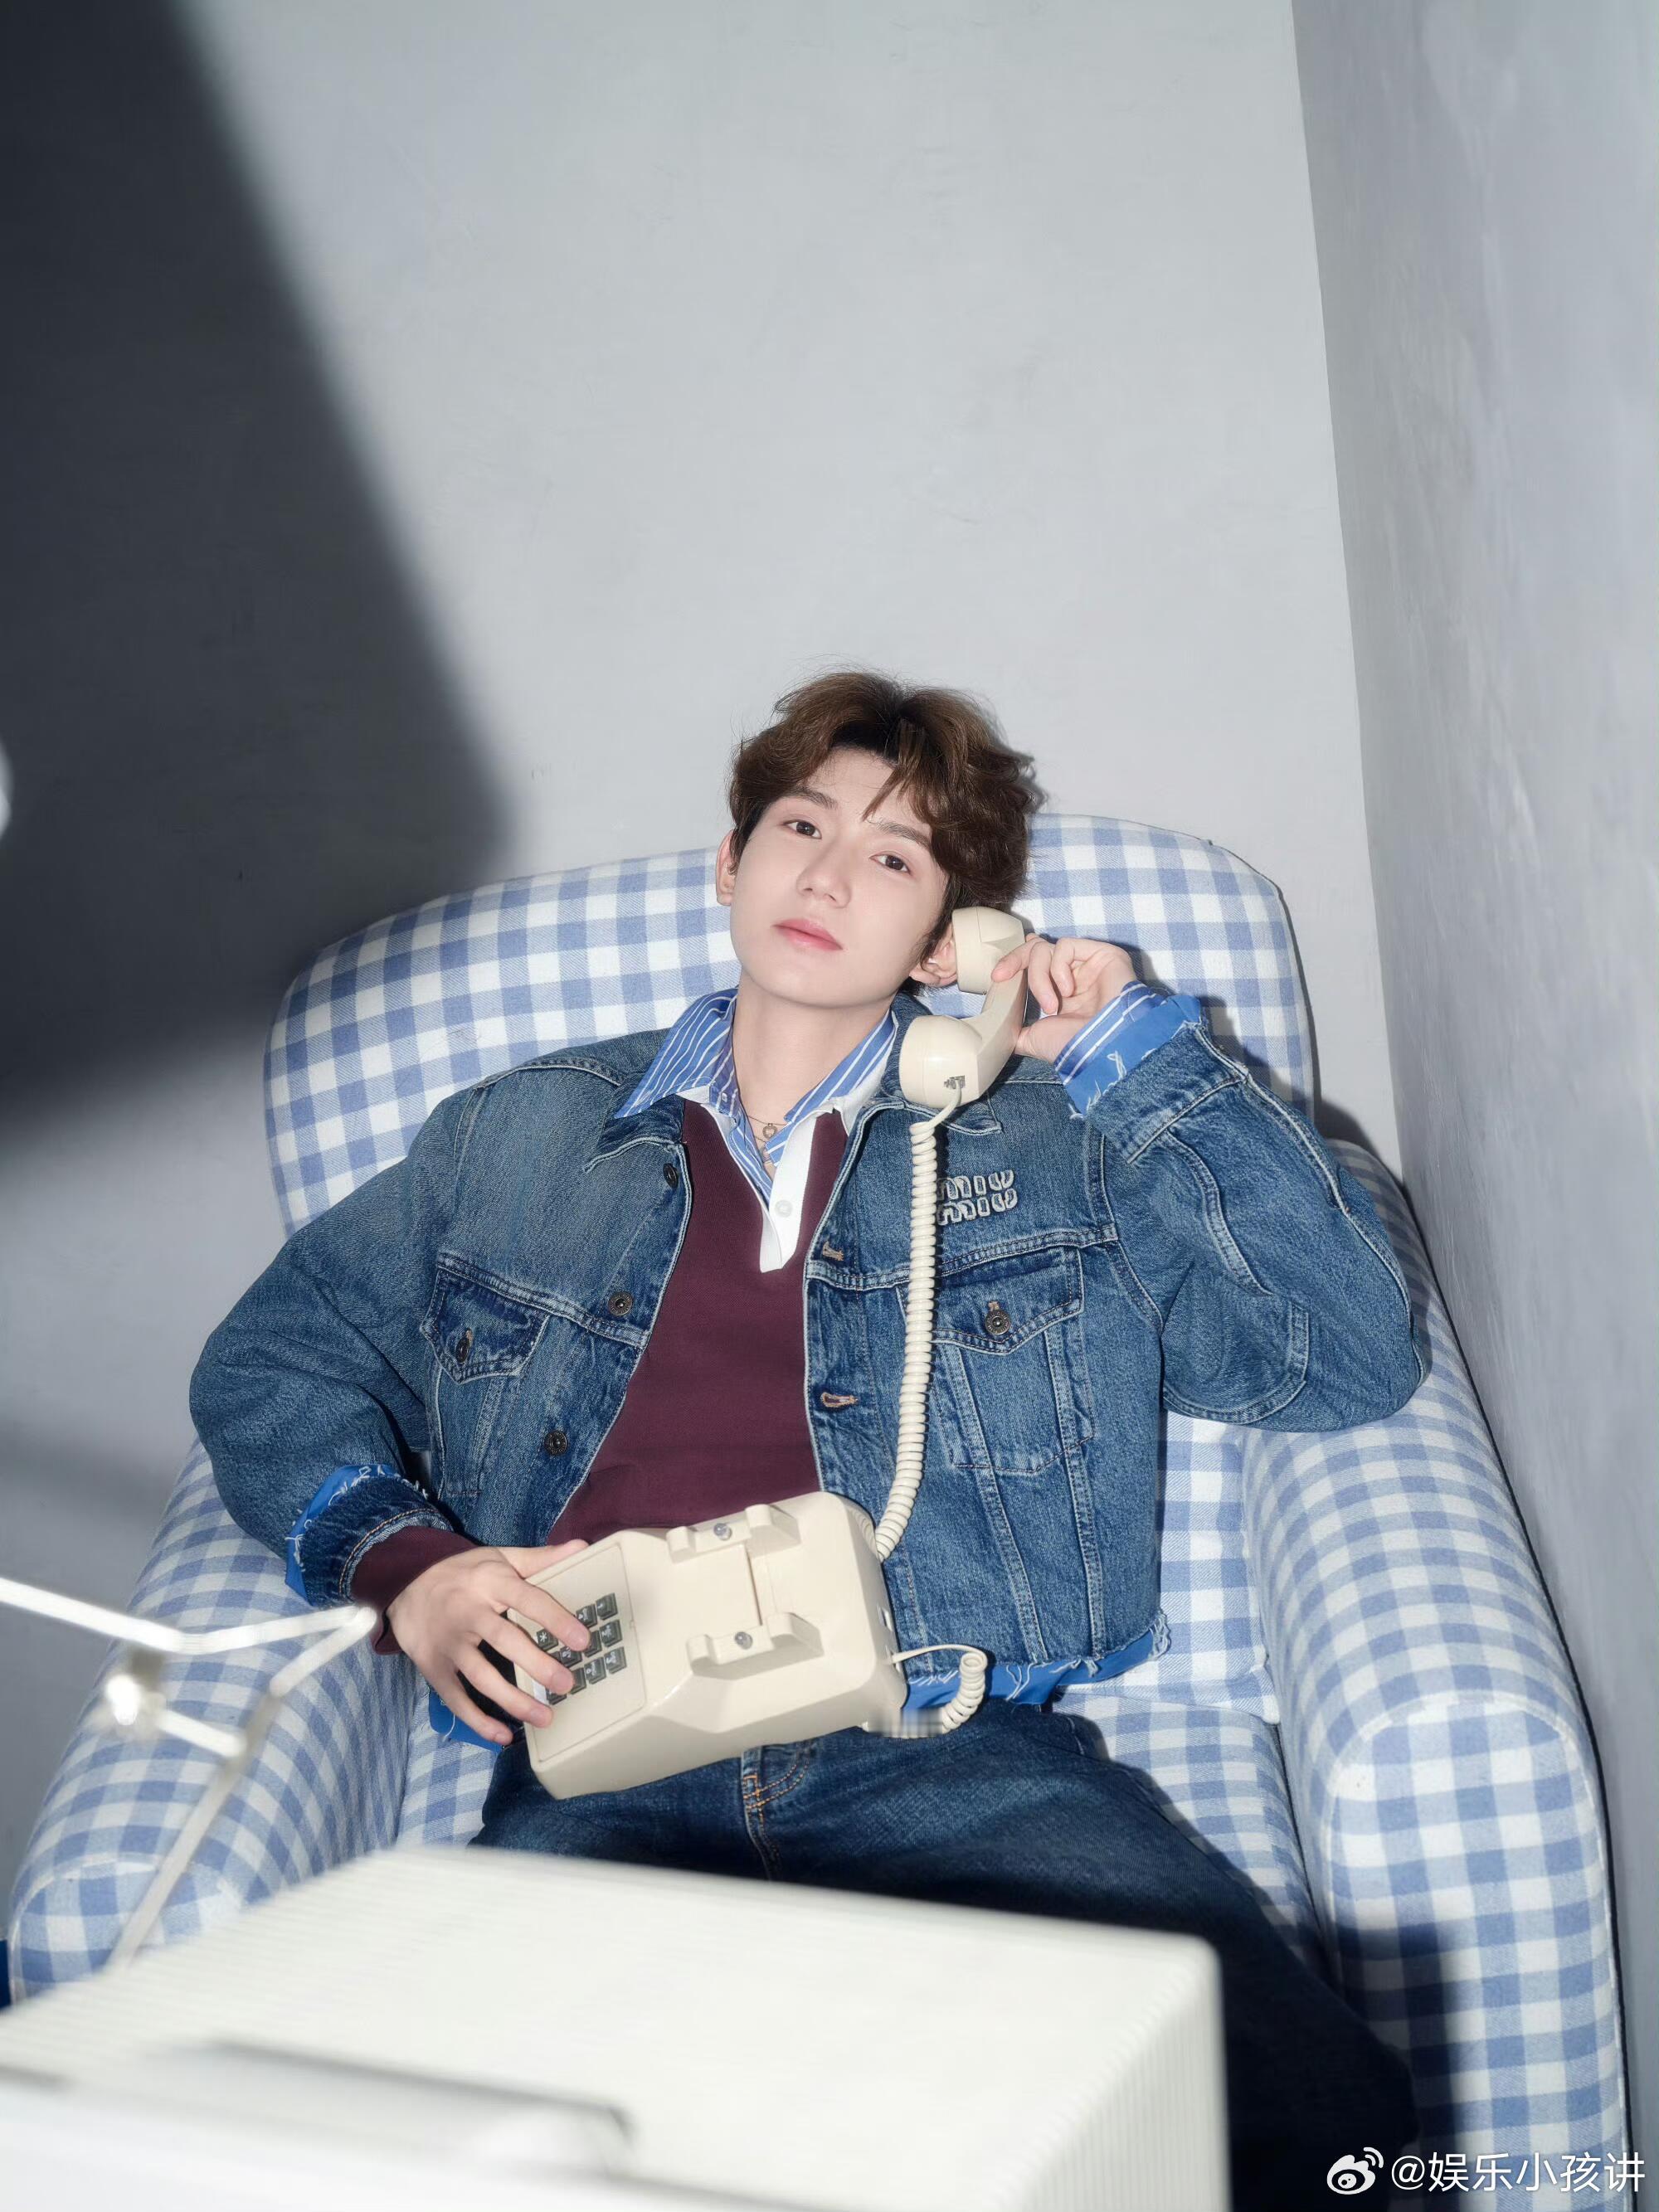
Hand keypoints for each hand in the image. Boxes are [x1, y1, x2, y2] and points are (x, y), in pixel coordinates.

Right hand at [387, 1538, 594, 1746]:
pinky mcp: (433, 1667)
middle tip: (567, 1684)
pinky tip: (503, 1735)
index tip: (582, 1641)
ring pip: (481, 1676)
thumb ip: (540, 1558)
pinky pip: (455, 1698)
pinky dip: (477, 1720)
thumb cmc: (463, 1573)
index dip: (555, 1619)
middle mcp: (468, 1613)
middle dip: (537, 1664)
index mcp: (490, 1583)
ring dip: (513, 1700)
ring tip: (545, 1717)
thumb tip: (583, 1546)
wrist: (403, 1583)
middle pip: (505, 1640)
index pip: (528, 1600)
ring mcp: (448, 1643)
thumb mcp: (499, 1558)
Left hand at [990, 933, 1138, 1061]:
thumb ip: (1019, 1032)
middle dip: (1015, 960)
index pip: (1036, 961)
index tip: (997, 976)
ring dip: (1040, 978)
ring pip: (1047, 949)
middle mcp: (1075, 975)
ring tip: (1051, 1005)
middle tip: (1002, 976)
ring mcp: (1089, 964)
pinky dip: (1059, 969)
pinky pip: (1066, 946)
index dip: (1016, 960)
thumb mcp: (1036, 1039)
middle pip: (1037, 949)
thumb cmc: (1074, 1046)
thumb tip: (1001, 1034)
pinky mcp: (1102, 953)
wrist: (1103, 1049)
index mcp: (1061, 992)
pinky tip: (1069, 991)